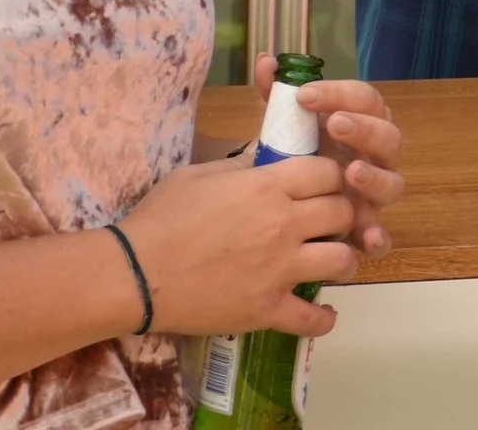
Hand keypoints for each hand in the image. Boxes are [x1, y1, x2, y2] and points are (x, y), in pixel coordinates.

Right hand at [115, 154, 357, 339]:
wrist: (134, 275)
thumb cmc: (161, 218)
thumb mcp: (200, 175)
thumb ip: (241, 166)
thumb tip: (266, 159)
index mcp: (267, 186)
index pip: (328, 171)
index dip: (330, 176)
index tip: (322, 185)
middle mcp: (283, 225)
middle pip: (343, 211)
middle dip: (341, 213)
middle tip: (328, 222)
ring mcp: (279, 270)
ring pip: (342, 260)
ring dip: (343, 260)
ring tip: (331, 261)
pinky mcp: (267, 309)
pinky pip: (313, 319)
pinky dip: (324, 318)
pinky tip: (323, 312)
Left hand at [286, 68, 405, 262]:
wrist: (286, 202)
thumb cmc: (295, 155)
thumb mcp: (284, 126)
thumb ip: (277, 96)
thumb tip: (266, 60)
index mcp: (361, 123)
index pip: (365, 99)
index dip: (340, 93)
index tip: (305, 94)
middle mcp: (376, 156)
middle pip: (389, 137)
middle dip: (365, 129)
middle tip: (335, 123)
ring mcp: (376, 193)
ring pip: (393, 184)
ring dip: (375, 177)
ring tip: (351, 172)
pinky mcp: (368, 228)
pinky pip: (383, 236)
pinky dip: (378, 237)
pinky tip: (366, 237)